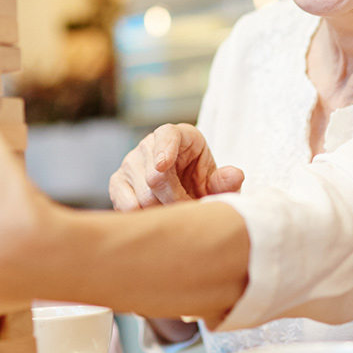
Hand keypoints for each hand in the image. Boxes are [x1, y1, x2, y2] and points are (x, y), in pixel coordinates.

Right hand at [108, 123, 243, 210]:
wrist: (182, 188)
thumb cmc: (200, 181)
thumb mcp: (216, 180)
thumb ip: (226, 181)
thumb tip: (235, 175)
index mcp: (177, 135)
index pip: (167, 136)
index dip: (165, 149)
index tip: (163, 166)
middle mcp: (148, 144)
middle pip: (156, 178)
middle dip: (176, 201)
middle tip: (191, 212)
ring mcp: (130, 162)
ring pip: (143, 195)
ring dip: (162, 212)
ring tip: (177, 214)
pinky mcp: (117, 182)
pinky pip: (124, 204)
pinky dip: (142, 217)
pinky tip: (156, 217)